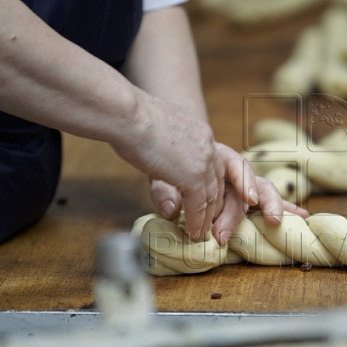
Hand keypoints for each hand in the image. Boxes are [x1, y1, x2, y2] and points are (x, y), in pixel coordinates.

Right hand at [111, 95, 225, 240]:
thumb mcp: (156, 133)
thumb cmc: (130, 117)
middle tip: (207, 223)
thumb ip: (165, 152)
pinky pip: (200, 205)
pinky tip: (192, 231)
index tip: (205, 201)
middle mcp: (208, 144)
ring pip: (212, 196)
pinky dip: (196, 221)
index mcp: (200, 131)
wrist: (128, 114)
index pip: (214, 164)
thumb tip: (160, 160)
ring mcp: (204, 161)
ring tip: (199, 233)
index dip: (210, 185)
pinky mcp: (194, 176)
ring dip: (206, 218)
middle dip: (214, 205)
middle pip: (218, 181)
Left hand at [148, 142, 308, 244]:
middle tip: (222, 236)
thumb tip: (172, 210)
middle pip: (247, 187)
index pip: (234, 168)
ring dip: (270, 208)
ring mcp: (245, 184)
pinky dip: (286, 208)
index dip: (241, 185)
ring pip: (263, 193)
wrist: (176, 149)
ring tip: (277, 222)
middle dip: (238, 212)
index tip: (245, 202)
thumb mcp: (162, 173)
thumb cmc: (171, 162)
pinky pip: (268, 203)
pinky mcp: (249, 198)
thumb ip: (165, 190)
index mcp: (218, 157)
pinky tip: (303, 217)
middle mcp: (235, 170)